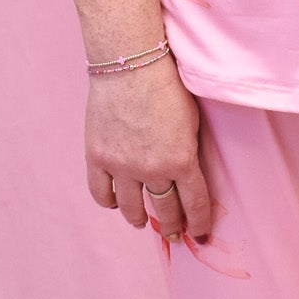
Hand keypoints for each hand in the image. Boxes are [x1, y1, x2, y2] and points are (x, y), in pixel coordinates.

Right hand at [84, 58, 212, 242]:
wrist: (130, 64)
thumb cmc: (167, 86)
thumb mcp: (192, 122)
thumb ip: (188, 153)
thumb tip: (185, 177)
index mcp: (181, 160)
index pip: (194, 204)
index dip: (199, 223)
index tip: (201, 235)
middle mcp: (152, 169)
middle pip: (164, 210)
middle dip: (173, 226)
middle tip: (175, 233)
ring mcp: (122, 166)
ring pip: (131, 208)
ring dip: (139, 219)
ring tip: (142, 221)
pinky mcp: (97, 157)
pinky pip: (101, 193)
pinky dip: (109, 202)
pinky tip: (116, 203)